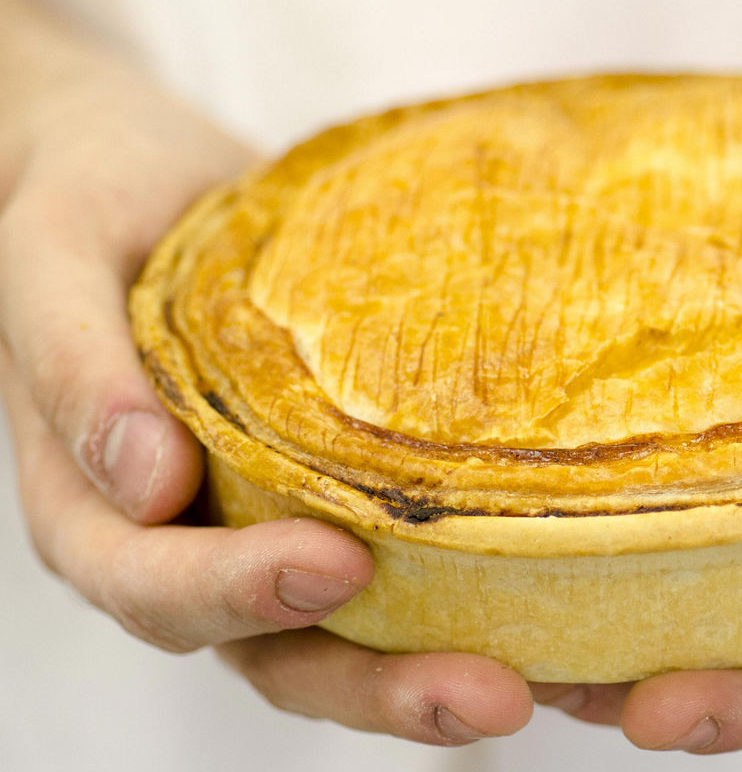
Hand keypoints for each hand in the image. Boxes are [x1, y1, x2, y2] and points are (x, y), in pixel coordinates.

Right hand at [0, 61, 531, 744]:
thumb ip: (74, 361)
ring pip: (349, 634)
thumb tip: (146, 480)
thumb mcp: (53, 256)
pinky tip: (555, 618)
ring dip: (434, 673)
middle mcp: (195, 539)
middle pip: (276, 649)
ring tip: (537, 687)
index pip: (155, 585)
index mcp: (102, 508)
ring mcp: (274, 521)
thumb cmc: (89, 206)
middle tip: (490, 696)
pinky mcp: (344, 487)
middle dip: (377, 685)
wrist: (145, 179)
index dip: (239, 593)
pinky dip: (473, 602)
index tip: (338, 563)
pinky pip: (406, 565)